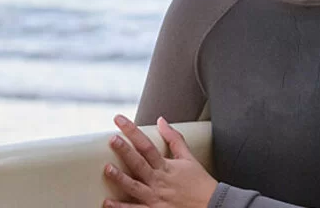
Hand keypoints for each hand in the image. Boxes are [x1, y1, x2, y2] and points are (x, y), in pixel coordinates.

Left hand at [102, 115, 216, 207]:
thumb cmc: (200, 183)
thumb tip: (161, 121)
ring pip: (135, 187)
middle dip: (125, 151)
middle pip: (140, 163)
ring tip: (107, 170)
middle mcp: (159, 180)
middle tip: (113, 140)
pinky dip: (122, 207)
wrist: (212, 205)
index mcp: (166, 166)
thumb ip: (174, 139)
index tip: (120, 121)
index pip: (147, 145)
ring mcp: (156, 197)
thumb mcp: (188, 157)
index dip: (132, 132)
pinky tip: (108, 203)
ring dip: (121, 178)